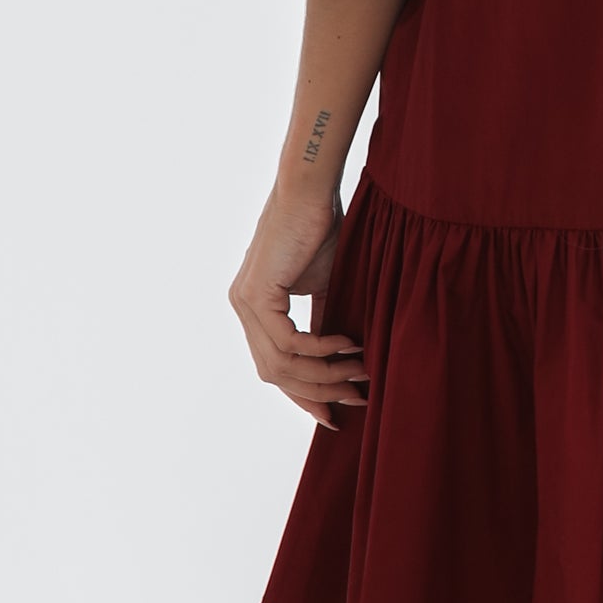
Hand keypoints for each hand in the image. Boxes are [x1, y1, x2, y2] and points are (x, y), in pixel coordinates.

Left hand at [229, 183, 365, 425]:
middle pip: (274, 374)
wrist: (310, 190)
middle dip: (316, 393)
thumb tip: (339, 361)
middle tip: (355, 398)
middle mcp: (243, 309)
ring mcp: (245, 303)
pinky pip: (289, 341)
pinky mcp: (256, 294)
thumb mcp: (324, 285)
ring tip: (359, 373)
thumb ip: (323, 321)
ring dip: (324, 375)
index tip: (334, 412)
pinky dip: (320, 349)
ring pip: (281, 363)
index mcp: (255, 309)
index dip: (303, 394)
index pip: (275, 366)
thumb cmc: (321, 228)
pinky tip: (348, 344)